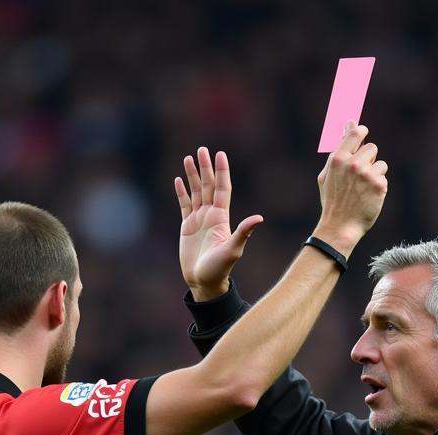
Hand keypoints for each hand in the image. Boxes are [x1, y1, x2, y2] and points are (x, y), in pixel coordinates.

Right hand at [175, 148, 263, 301]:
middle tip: (202, 150)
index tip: (219, 154)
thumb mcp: (233, 250)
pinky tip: (178, 180)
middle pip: (208, 186)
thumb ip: (243, 232)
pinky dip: (181, 192)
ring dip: (192, 176)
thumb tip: (259, 218)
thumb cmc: (219, 268)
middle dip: (205, 168)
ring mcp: (199, 220)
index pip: (222, 189)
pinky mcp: (187, 227)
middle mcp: (211, 215)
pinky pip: (184, 205)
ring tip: (188, 158)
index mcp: (221, 217)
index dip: (221, 172)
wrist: (204, 281)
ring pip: (196, 192)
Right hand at [313, 122, 388, 256]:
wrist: (340, 227)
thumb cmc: (332, 201)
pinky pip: (383, 178)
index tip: (363, 133)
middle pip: (371, 148)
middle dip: (368, 159)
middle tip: (359, 176)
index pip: (356, 132)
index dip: (362, 131)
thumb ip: (337, 150)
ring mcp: (367, 175)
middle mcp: (353, 164)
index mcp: (338, 158)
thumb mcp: (327, 175)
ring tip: (363, 189)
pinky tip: (368, 198)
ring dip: (374, 174)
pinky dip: (378, 187)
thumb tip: (349, 125)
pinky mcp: (379, 186)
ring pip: (380, 163)